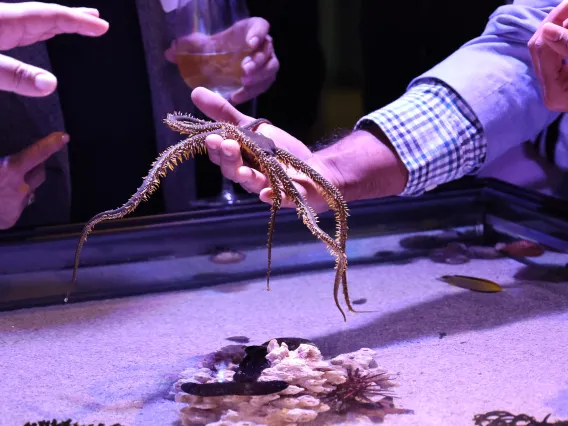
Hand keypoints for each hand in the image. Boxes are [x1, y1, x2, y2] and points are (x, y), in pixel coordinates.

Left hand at [0, 2, 108, 96]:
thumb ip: (16, 75)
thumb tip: (51, 84)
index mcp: (3, 21)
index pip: (50, 17)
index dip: (79, 21)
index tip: (102, 27)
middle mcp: (2, 19)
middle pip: (45, 15)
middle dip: (73, 18)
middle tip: (96, 20)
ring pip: (33, 21)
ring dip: (57, 24)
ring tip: (75, 26)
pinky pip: (21, 29)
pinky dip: (38, 31)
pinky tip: (39, 35)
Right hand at [0, 132, 68, 228]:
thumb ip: (4, 163)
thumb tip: (11, 161)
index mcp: (9, 169)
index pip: (37, 153)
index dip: (51, 144)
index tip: (64, 136)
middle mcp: (20, 187)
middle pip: (40, 172)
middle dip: (37, 165)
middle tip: (27, 161)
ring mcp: (18, 204)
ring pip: (29, 190)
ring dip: (24, 184)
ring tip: (6, 183)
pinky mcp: (13, 219)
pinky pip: (18, 205)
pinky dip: (12, 200)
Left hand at [166, 17, 278, 104]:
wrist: (220, 65)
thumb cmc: (214, 52)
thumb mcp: (201, 47)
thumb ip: (188, 47)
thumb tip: (170, 52)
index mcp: (250, 30)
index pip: (261, 26)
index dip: (258, 33)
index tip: (249, 43)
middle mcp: (261, 45)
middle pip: (267, 50)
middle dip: (257, 61)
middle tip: (244, 71)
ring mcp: (266, 63)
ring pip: (270, 68)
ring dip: (259, 77)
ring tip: (244, 83)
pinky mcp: (264, 79)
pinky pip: (264, 85)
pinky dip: (253, 91)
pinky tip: (237, 96)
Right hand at [191, 86, 338, 212]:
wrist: (312, 166)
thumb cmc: (279, 150)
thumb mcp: (251, 127)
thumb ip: (224, 113)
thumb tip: (195, 92)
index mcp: (238, 161)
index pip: (221, 157)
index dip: (216, 148)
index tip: (212, 136)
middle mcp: (249, 177)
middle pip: (233, 172)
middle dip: (229, 159)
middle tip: (228, 145)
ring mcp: (268, 187)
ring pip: (253, 184)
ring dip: (246, 176)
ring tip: (242, 168)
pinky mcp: (289, 196)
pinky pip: (280, 199)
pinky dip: (272, 197)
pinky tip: (266, 194)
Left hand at [528, 0, 567, 110]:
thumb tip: (546, 29)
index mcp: (554, 94)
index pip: (542, 49)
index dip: (554, 21)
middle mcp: (550, 94)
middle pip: (540, 48)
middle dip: (554, 22)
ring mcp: (554, 89)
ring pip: (547, 50)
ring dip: (560, 28)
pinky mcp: (562, 83)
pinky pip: (556, 55)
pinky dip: (563, 40)